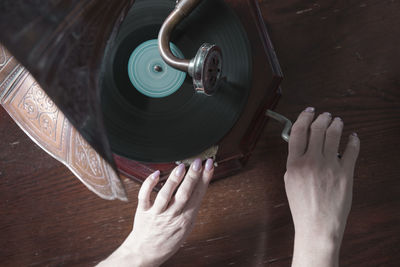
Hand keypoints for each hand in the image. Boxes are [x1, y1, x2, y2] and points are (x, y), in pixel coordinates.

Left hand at [98, 158, 213, 266]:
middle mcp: (172, 216)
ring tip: (181, 166)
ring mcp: (157, 214)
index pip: (198, 195)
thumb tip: (199, 185)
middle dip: (193, 177)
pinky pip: (145, 196)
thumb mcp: (186, 226)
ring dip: (174, 180)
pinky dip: (149, 184)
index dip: (205, 179)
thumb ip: (191, 207)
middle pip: (184, 194)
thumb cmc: (168, 239)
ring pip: (165, 195)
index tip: (209, 165)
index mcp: (186, 219)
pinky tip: (156, 173)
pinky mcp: (143, 212)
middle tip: (198, 162)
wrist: (146, 253)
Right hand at [285, 108, 359, 266]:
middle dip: (322, 118)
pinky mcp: (345, 173)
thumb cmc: (303, 207)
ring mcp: (329, 166)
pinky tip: (353, 137)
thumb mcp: (289, 182)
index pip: (298, 132)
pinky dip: (354, 140)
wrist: (318, 224)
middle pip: (317, 129)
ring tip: (337, 121)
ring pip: (334, 135)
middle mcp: (311, 161)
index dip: (303, 118)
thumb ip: (294, 162)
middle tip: (325, 115)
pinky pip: (352, 150)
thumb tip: (301, 145)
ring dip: (336, 124)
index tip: (308, 112)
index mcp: (294, 163)